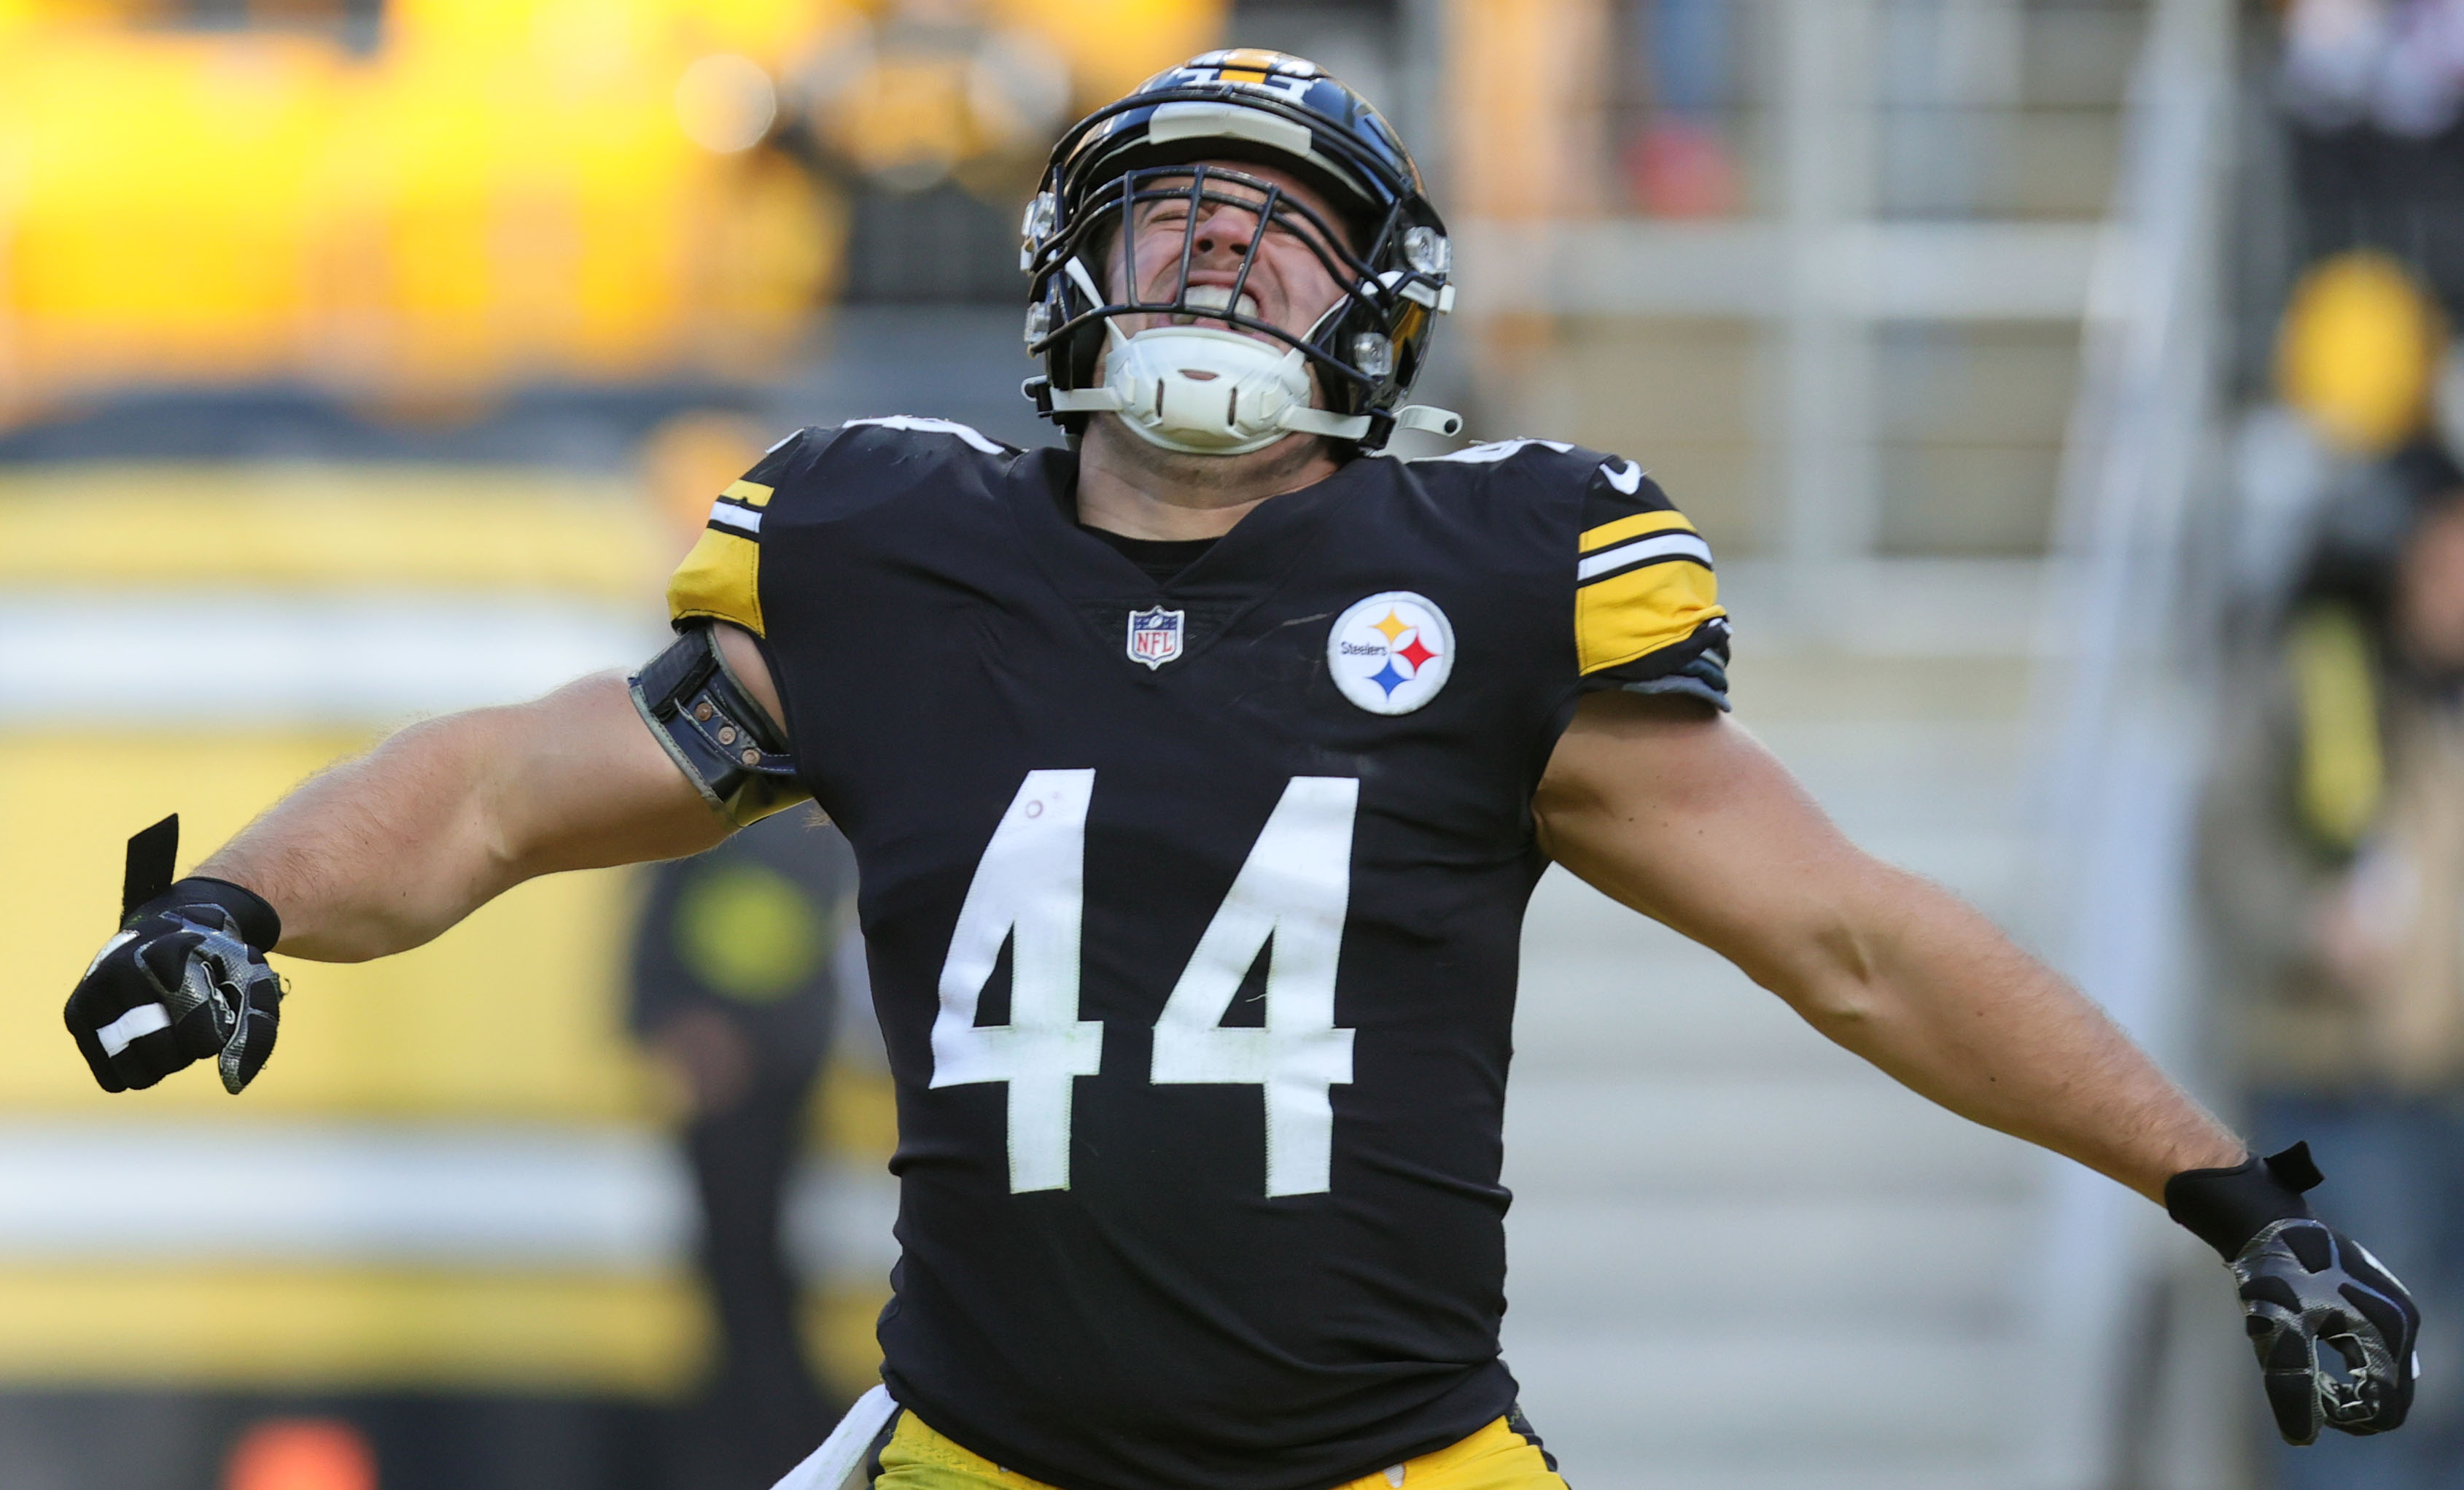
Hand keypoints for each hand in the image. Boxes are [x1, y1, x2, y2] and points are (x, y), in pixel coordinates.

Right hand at [65, 817, 283, 1093]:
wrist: (170, 931)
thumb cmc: (215, 963)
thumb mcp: (251, 985)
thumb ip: (254, 1034)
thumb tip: (232, 1085)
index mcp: (174, 959)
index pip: (203, 1038)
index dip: (217, 1035)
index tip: (215, 1006)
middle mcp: (124, 971)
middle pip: (166, 1058)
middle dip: (189, 1050)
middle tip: (188, 1016)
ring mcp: (94, 993)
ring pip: (136, 1073)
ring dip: (162, 1064)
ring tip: (166, 1027)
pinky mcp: (75, 1014)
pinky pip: (110, 1077)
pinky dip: (135, 1071)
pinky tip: (143, 1040)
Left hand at [2232, 1218, 2418, 1443]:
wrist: (2266, 1222)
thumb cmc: (2272, 1274)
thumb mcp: (2278, 1333)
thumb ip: (2292, 1386)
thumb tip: (2302, 1436)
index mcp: (2386, 1331)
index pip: (2385, 1409)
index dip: (2345, 1418)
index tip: (2309, 1398)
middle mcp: (2401, 1322)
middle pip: (2392, 1397)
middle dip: (2351, 1405)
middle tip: (2307, 1386)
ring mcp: (2394, 1310)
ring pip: (2385, 1375)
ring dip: (2351, 1385)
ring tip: (2307, 1367)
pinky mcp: (2380, 1303)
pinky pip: (2376, 1352)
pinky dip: (2353, 1366)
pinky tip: (2315, 1347)